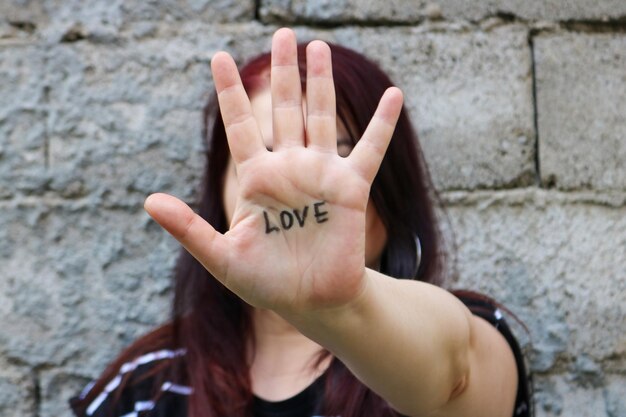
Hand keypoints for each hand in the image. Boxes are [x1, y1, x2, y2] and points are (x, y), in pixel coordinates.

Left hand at [144, 28, 402, 313]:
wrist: (311, 301)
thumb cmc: (266, 283)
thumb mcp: (222, 257)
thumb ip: (189, 229)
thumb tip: (148, 201)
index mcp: (256, 178)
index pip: (240, 124)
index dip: (230, 91)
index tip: (219, 57)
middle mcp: (288, 167)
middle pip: (284, 108)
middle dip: (283, 71)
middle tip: (282, 34)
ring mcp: (320, 174)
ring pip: (321, 116)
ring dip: (321, 82)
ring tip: (318, 47)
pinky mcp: (350, 189)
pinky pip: (369, 149)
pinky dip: (381, 124)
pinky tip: (394, 95)